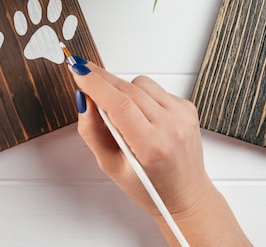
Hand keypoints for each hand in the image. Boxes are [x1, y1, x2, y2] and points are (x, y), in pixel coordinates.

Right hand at [70, 61, 251, 246]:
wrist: (185, 194)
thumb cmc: (149, 186)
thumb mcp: (110, 165)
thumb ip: (92, 131)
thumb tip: (83, 100)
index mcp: (152, 146)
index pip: (119, 104)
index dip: (95, 83)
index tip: (78, 70)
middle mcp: (171, 127)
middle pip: (127, 89)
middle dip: (100, 79)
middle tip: (82, 74)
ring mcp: (182, 115)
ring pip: (140, 83)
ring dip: (122, 89)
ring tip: (119, 111)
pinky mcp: (187, 107)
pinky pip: (154, 88)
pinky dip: (140, 95)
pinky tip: (139, 114)